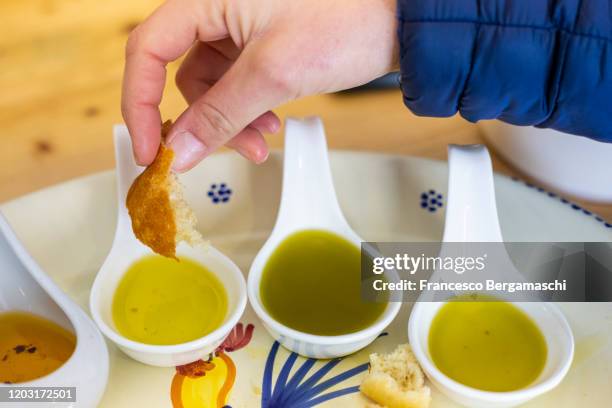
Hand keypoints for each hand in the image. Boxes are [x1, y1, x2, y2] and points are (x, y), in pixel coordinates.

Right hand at [122, 0, 397, 170]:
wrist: (398, 21)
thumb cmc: (347, 21)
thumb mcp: (273, 74)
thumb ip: (219, 116)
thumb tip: (177, 153)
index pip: (148, 51)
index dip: (140, 104)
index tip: (150, 150)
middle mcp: (217, 9)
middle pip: (181, 75)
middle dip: (205, 121)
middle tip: (222, 153)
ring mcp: (239, 28)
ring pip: (213, 87)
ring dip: (233, 122)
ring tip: (264, 141)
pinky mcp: (259, 44)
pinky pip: (237, 86)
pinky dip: (249, 112)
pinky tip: (271, 125)